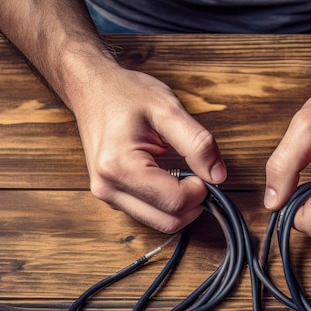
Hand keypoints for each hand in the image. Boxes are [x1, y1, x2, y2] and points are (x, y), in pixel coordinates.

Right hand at [69, 59, 225, 233]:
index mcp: (119, 166)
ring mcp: (106, 195)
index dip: (200, 189)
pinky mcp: (111, 196)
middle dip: (193, 203)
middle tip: (198, 172)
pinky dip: (167, 201)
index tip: (205, 168)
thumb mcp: (168, 109)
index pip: (174, 201)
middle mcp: (107, 187)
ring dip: (180, 204)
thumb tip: (218, 175)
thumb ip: (197, 143)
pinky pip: (149, 212)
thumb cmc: (125, 94)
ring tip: (182, 172)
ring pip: (160, 222)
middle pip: (167, 221)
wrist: (92, 89)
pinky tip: (168, 177)